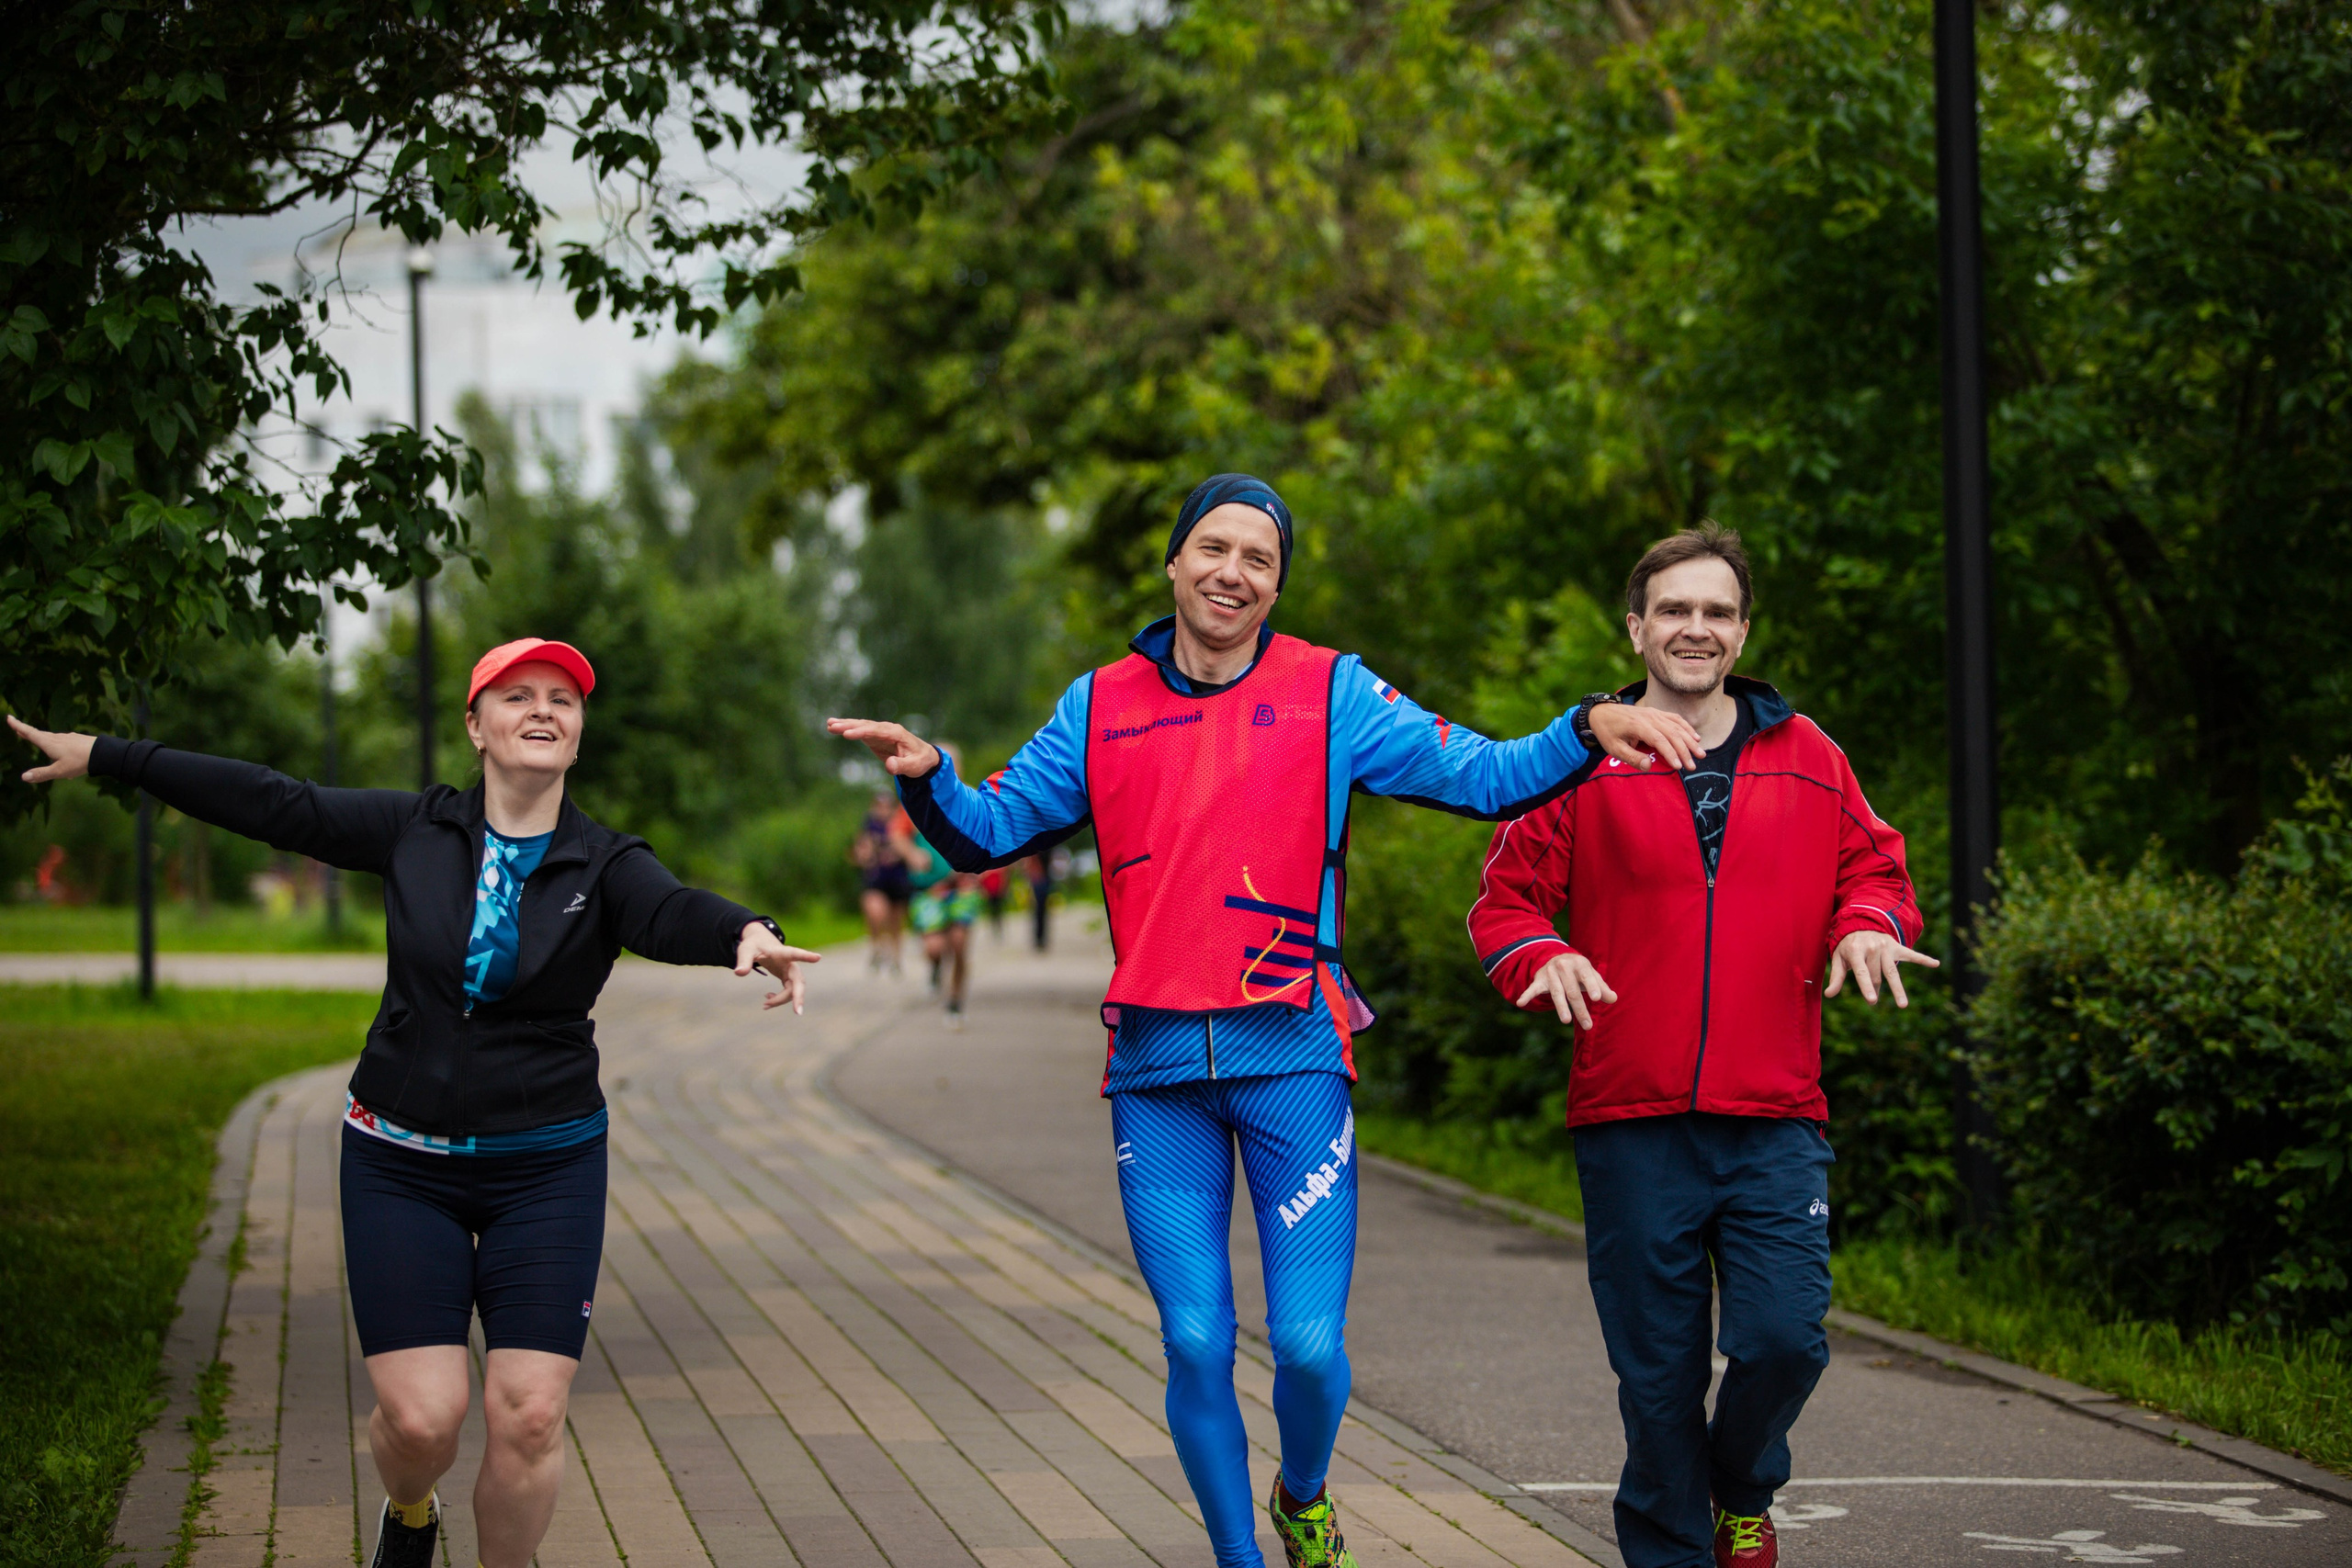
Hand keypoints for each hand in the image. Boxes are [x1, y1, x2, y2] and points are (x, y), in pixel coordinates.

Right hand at [10, 715, 95, 783]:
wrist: (103, 753)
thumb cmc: (80, 762)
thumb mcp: (59, 771)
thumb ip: (42, 774)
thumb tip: (23, 777)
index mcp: (49, 743)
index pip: (30, 733)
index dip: (18, 726)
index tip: (9, 718)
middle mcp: (57, 738)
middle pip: (39, 734)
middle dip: (27, 731)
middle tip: (18, 728)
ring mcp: (68, 738)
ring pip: (51, 737)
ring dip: (42, 737)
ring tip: (36, 737)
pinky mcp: (77, 740)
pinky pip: (63, 741)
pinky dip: (57, 743)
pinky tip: (62, 749)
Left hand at [736, 923, 822, 1013]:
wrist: (760, 943)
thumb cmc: (754, 945)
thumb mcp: (745, 950)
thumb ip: (743, 961)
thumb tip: (739, 973)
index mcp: (782, 953)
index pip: (795, 954)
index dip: (806, 956)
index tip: (817, 957)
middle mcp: (790, 963)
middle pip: (798, 981)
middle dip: (798, 996)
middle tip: (798, 1012)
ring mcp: (790, 972)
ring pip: (793, 990)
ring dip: (781, 1000)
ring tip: (764, 1005)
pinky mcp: (788, 978)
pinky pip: (788, 992)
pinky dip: (779, 999)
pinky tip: (767, 999)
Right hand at [826, 717, 941, 778]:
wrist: (923, 757)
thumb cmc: (920, 761)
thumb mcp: (914, 766)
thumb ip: (902, 766)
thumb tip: (889, 766)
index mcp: (896, 733)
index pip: (876, 731)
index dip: (861, 732)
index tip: (847, 734)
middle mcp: (887, 729)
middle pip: (866, 725)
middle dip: (849, 725)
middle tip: (832, 726)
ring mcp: (880, 732)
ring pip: (861, 726)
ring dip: (845, 724)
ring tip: (829, 724)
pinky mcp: (875, 737)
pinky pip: (859, 731)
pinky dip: (848, 729)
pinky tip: (833, 727)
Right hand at [1516, 949, 1617, 1028]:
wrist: (1557, 958)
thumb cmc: (1580, 972)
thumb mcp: (1592, 976)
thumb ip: (1602, 988)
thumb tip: (1613, 999)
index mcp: (1580, 963)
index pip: (1587, 976)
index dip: (1592, 987)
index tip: (1597, 999)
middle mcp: (1564, 966)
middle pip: (1572, 990)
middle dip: (1580, 1009)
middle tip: (1587, 1025)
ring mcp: (1550, 973)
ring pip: (1557, 992)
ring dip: (1561, 1007)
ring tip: (1566, 1021)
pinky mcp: (1539, 980)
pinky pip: (1532, 989)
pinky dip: (1526, 995)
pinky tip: (1521, 1003)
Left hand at [1586, 703, 1703, 771]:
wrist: (1601, 712)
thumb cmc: (1607, 732)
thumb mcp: (1614, 748)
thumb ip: (1631, 757)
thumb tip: (1649, 766)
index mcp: (1638, 726)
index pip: (1660, 741)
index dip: (1671, 754)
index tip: (1679, 767)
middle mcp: (1649, 717)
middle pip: (1673, 734)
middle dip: (1685, 751)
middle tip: (1693, 766)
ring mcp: (1654, 713)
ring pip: (1677, 726)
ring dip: (1690, 740)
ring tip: (1701, 754)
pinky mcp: (1656, 712)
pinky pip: (1675, 718)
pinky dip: (1686, 727)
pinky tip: (1695, 737)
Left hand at [1824, 930, 1939, 1007]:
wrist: (1861, 922)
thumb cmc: (1848, 945)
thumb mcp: (1838, 957)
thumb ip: (1836, 976)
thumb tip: (1829, 995)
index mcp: (1856, 951)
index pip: (1862, 972)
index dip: (1867, 987)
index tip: (1872, 1001)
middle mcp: (1872, 949)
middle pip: (1877, 975)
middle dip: (1874, 988)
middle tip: (1872, 1001)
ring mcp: (1886, 947)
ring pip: (1893, 971)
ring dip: (1898, 989)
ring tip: (1903, 1005)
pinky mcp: (1896, 946)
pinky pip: (1911, 954)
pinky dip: (1923, 959)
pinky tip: (1936, 964)